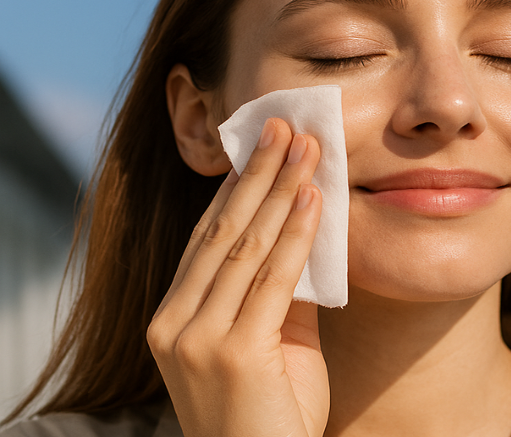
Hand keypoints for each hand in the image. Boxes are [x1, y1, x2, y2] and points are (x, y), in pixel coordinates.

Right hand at [148, 118, 328, 436]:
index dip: (238, 188)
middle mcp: (173, 324)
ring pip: (244, 246)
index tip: (266, 146)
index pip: (207, 238)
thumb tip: (305, 235)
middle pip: (221, 231)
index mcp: (174, 319)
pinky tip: (313, 200)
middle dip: (258, 174)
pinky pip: (271, 280)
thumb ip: (280, 294)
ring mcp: (196, 340)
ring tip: (307, 148)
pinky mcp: (229, 354)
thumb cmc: (276, 415)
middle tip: (287, 125)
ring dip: (281, 190)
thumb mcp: (275, 343)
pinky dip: (296, 236)